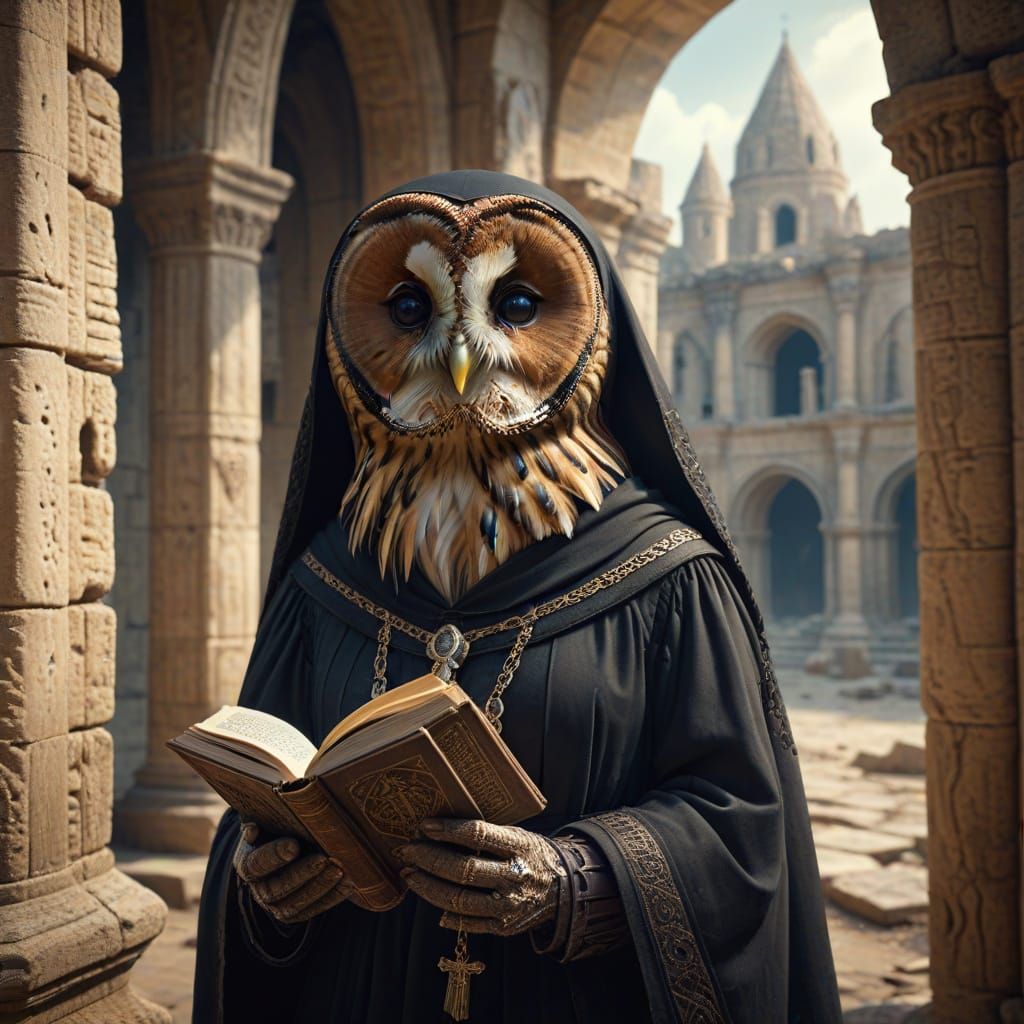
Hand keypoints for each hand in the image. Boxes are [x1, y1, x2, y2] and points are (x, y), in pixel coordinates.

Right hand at [233, 821, 352, 922]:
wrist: (291, 838)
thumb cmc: (281, 821)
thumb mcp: (269, 815)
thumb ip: (262, 816)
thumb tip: (252, 829)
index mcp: (247, 861)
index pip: (255, 864)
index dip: (274, 856)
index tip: (294, 845)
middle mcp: (259, 887)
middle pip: (276, 888)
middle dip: (302, 874)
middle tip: (324, 858)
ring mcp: (277, 904)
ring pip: (295, 904)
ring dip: (320, 887)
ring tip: (339, 869)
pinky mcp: (298, 912)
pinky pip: (314, 909)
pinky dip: (333, 896)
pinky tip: (349, 881)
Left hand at [397, 818, 564, 936]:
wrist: (564, 888)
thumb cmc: (531, 854)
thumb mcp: (518, 835)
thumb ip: (486, 835)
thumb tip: (438, 831)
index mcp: (520, 847)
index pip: (478, 835)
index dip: (448, 830)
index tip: (424, 826)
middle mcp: (515, 877)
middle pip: (463, 870)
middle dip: (428, 859)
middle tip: (406, 850)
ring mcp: (509, 906)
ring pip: (459, 900)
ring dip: (427, 886)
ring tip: (409, 874)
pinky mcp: (504, 928)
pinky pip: (467, 922)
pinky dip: (445, 911)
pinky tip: (429, 896)